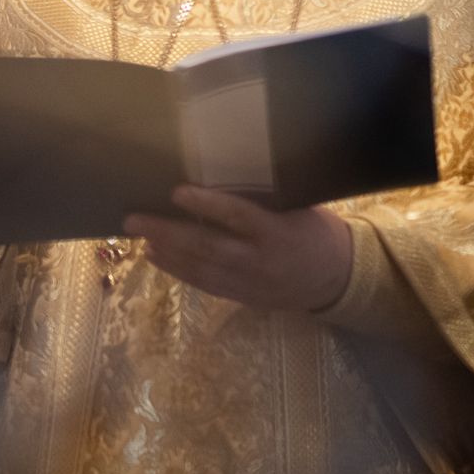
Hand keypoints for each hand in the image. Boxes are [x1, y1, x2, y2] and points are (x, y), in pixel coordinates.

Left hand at [125, 186, 352, 311]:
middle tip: (134, 220)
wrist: (338, 280)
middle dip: (167, 233)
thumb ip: (264, 200)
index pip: (237, 216)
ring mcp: (250, 283)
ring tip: (141, 238)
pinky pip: (206, 285)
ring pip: (200, 270)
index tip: (176, 191)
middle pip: (206, 247)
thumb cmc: (317, 232)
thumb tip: (222, 175)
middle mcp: (259, 261)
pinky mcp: (244, 298)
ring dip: (166, 254)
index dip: (206, 205)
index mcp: (277, 232)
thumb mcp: (299, 208)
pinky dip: (180, 272)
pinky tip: (160, 259)